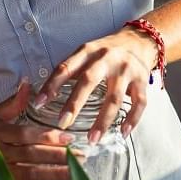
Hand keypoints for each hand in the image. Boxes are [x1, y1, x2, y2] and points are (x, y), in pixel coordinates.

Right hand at [0, 79, 72, 179]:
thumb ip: (12, 103)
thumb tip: (28, 84)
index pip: (26, 135)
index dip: (47, 137)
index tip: (68, 138)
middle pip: (32, 157)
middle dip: (58, 157)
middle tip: (81, 157)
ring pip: (30, 176)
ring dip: (54, 175)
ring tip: (75, 174)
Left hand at [34, 28, 154, 142]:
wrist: (138, 40)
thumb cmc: (105, 52)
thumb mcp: (86, 53)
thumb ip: (69, 70)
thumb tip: (43, 95)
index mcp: (88, 51)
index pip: (66, 68)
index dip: (52, 85)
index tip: (38, 103)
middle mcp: (107, 59)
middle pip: (89, 81)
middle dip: (75, 104)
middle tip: (62, 124)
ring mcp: (126, 69)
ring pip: (114, 98)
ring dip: (103, 121)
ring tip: (92, 139)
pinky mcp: (142, 80)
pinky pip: (139, 103)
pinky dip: (132, 119)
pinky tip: (123, 132)